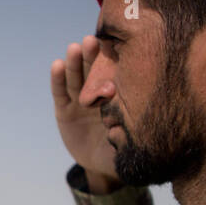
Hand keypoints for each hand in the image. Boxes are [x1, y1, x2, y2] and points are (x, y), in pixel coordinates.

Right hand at [50, 35, 121, 193]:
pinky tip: (57, 65)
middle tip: (93, 41)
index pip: (113, 75)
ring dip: (75, 62)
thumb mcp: (129, 142)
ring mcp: (80, 101)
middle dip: (92, 55)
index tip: (115, 47)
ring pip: (76, 78)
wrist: (99, 163)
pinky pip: (60, 93)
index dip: (112, 62)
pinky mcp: (64, 110)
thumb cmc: (121, 150)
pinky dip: (58, 79)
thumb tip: (148, 127)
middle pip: (93, 71)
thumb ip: (133, 133)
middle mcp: (98, 94)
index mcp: (116, 97)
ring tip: (75, 48)